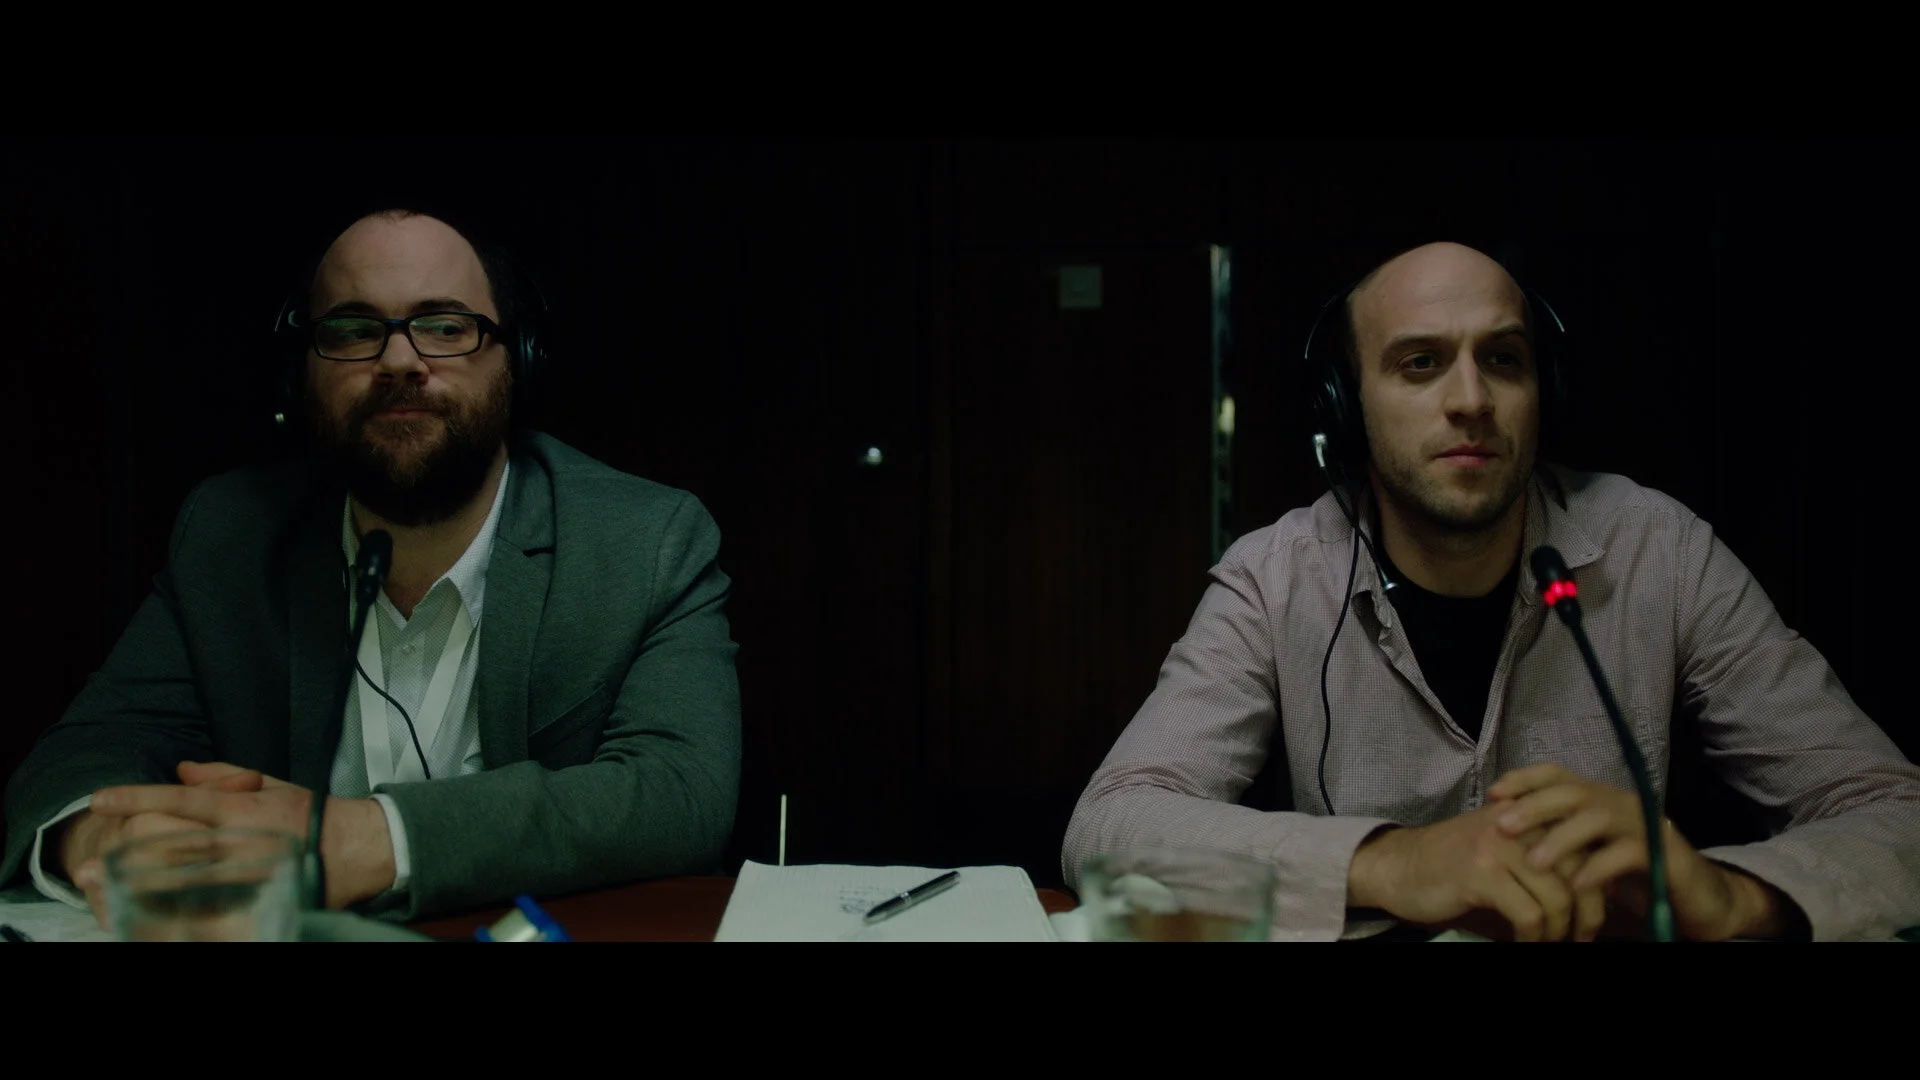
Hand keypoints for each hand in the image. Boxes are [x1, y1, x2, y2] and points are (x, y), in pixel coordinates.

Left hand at [83, 761, 395, 913]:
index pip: (178, 799)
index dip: (135, 799)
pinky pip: (205, 910)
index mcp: (240, 809)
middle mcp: (237, 841)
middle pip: (168, 843)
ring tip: (104, 891)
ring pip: (179, 880)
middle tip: (87, 866)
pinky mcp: (251, 901)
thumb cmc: (312, 816)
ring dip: (136, 887)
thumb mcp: (270, 785)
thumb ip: (222, 776)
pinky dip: (173, 913)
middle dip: (124, 852)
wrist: (354, 850)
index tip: (99, 799)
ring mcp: (242, 875)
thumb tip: (179, 770)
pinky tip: (146, 916)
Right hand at [1347, 802, 1607, 941]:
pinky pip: (1530, 914)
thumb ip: (1540, 856)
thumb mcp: (1500, 848)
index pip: (1584, 846)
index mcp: (1526, 813)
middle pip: (1580, 870)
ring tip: (1550, 943)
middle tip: (1582, 938)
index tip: (1590, 915)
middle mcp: (1517, 822)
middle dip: (1589, 913)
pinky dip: (1534, 937)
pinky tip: (1524, 943)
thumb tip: (1598, 888)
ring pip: (1559, 896)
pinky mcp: (1481, 873)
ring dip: (1560, 931)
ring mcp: (1498, 846)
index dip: (1598, 886)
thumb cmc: (1449, 864)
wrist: (1394, 866)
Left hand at [1489, 763, 1798, 940]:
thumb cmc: (1631, 878)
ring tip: (1535, 862)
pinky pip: (1628, 854)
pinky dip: (1600, 867)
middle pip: (1573, 792)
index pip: (1557, 775)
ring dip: (1563, 838)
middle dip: (1533, 806)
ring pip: (1599, 818)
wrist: (1696, 900)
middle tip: (1500, 826)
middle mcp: (1619, 803)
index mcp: (1597, 799)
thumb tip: (1500, 831)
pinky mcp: (1664, 854)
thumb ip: (1555, 839)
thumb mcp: (1586, 855)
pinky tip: (1577, 883)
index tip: (1492, 794)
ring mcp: (1644, 825)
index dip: (1524, 779)